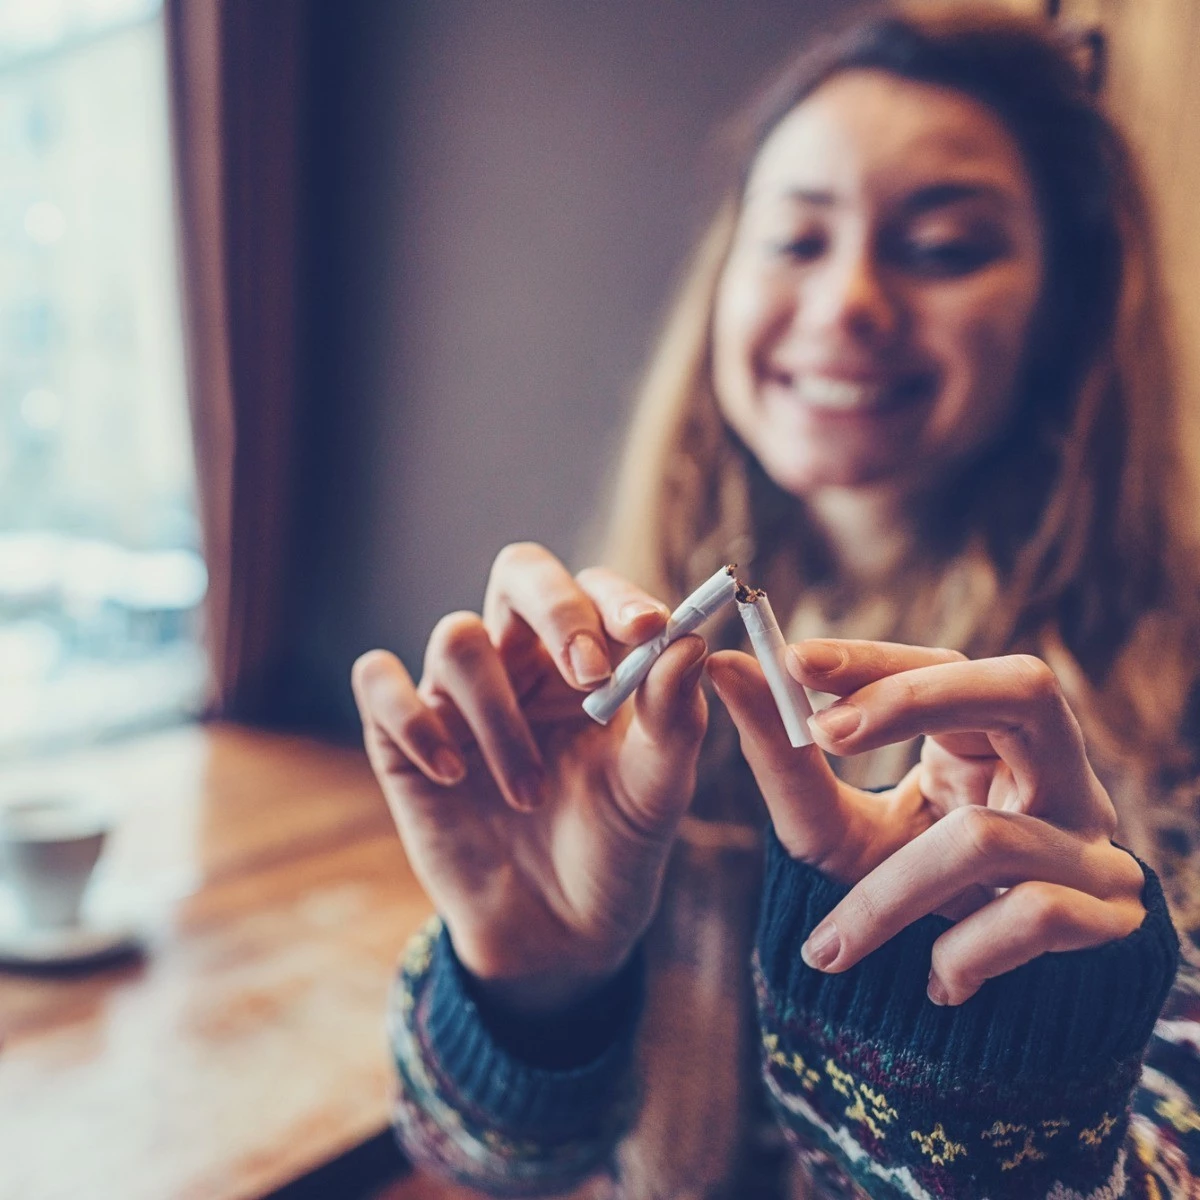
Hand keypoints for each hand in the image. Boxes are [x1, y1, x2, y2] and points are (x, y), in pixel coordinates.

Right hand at [352, 543, 708, 1012]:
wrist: (558, 931)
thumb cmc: (615, 844)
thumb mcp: (656, 787)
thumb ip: (674, 716)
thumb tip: (689, 642)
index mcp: (586, 658)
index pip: (592, 588)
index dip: (614, 597)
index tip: (648, 630)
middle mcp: (521, 661)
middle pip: (519, 572)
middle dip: (555, 610)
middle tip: (588, 672)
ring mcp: (459, 696)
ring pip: (458, 639)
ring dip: (500, 715)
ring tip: (531, 793)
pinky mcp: (402, 737)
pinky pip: (381, 683)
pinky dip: (413, 718)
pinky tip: (455, 773)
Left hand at [706, 641, 1146, 1004]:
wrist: (962, 1011)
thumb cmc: (897, 896)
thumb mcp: (833, 826)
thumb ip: (785, 755)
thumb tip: (725, 667)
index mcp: (992, 739)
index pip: (949, 664)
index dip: (876, 660)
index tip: (795, 662)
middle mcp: (1055, 775)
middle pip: (1023, 690)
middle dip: (913, 703)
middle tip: (822, 733)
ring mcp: (1090, 841)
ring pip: (991, 834)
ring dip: (891, 892)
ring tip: (831, 946)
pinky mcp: (1109, 919)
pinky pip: (1032, 916)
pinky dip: (962, 952)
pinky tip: (934, 980)